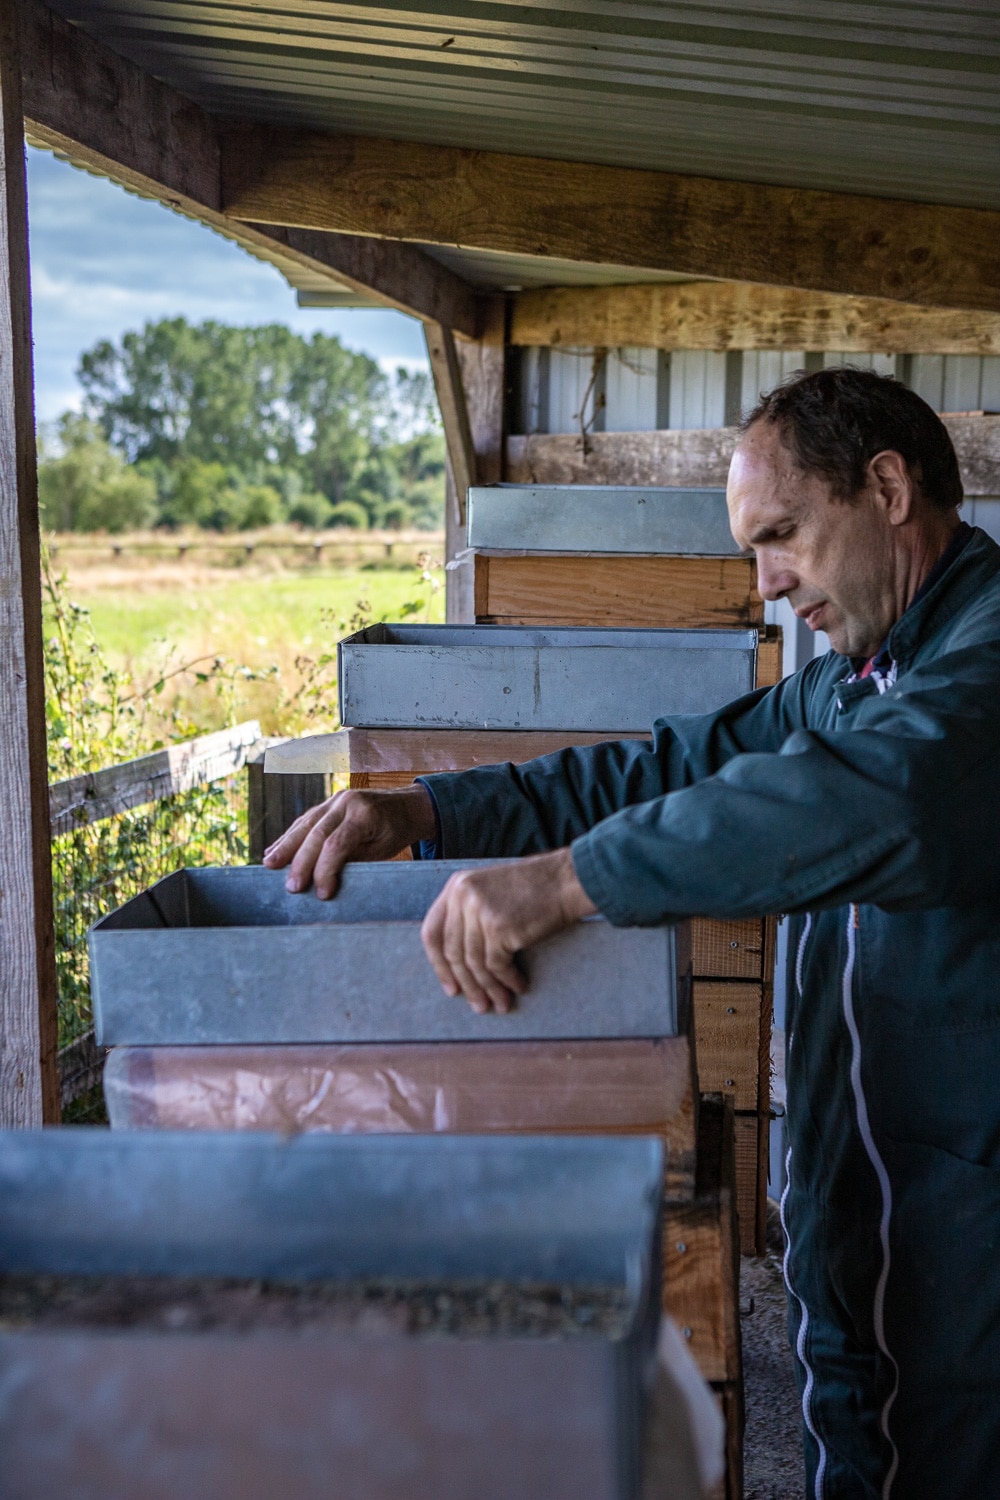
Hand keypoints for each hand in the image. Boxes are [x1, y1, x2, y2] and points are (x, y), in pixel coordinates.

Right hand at [262, 783, 436, 898]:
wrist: (407, 805)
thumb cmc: (396, 832)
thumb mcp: (382, 850)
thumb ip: (353, 860)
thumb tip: (324, 879)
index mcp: (365, 814)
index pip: (337, 844)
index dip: (325, 870)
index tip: (321, 894)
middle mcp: (347, 802)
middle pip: (316, 833)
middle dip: (300, 862)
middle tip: (291, 887)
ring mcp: (336, 799)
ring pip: (305, 824)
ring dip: (285, 846)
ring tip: (269, 865)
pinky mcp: (328, 802)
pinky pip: (306, 820)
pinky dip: (290, 836)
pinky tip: (275, 850)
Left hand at [420, 848, 596, 1014]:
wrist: (567, 879)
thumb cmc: (536, 888)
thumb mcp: (490, 890)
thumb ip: (469, 914)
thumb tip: (460, 962)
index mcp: (456, 886)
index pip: (432, 932)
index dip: (439, 965)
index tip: (451, 987)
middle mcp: (462, 896)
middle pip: (454, 952)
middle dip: (467, 984)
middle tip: (478, 1006)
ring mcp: (479, 910)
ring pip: (475, 963)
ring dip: (489, 989)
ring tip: (502, 1005)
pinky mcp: (498, 926)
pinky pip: (497, 965)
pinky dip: (508, 981)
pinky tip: (519, 988)